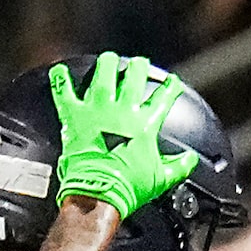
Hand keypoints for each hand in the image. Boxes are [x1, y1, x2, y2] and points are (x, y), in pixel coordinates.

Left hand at [48, 53, 198, 219]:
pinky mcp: (75, 115)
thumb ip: (180, 166)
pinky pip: (64, 92)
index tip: (172, 82)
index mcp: (144, 125)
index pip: (162, 99)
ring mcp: (97, 110)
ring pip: (103, 75)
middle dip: (138, 67)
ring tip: (109, 59)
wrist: (99, 191)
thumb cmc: (128, 186)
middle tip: (139, 64)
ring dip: (107, 64)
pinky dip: (61, 80)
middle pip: (133, 78)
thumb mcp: (162, 178)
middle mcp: (122, 111)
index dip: (170, 88)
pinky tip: (60, 71)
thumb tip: (190, 161)